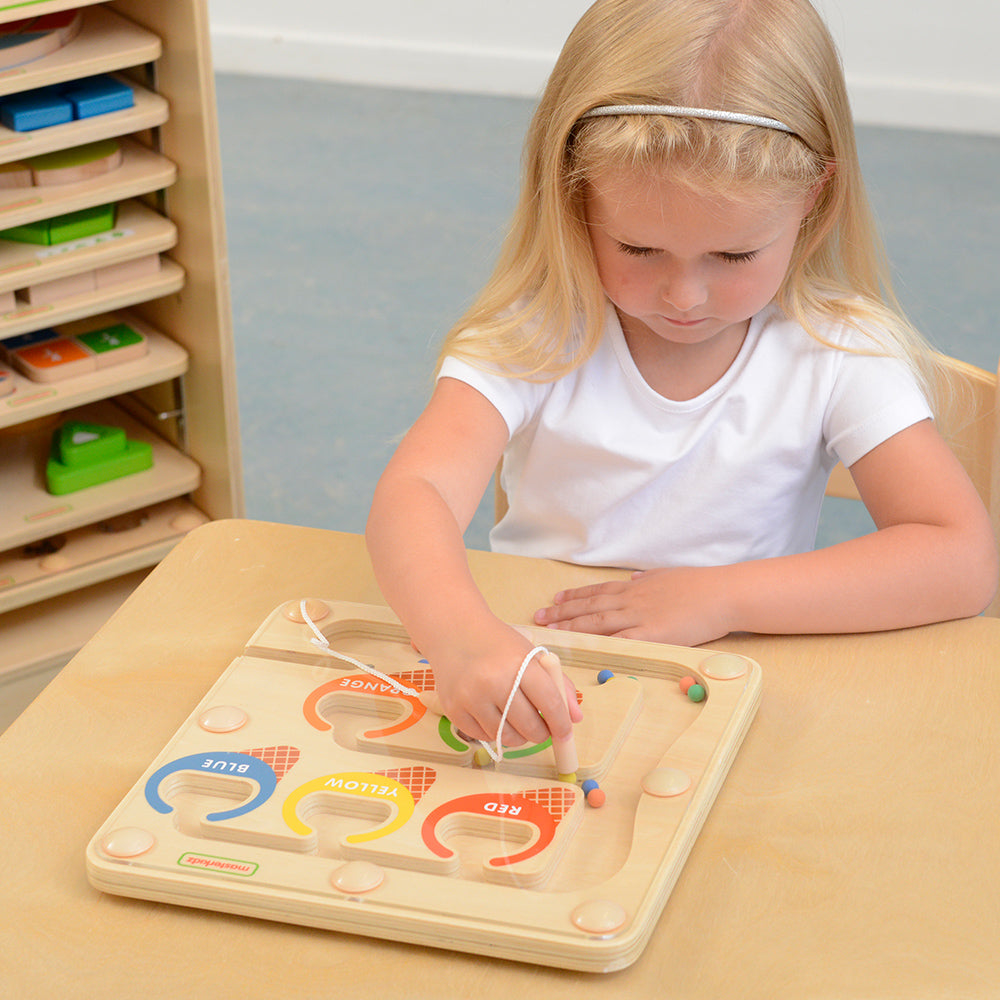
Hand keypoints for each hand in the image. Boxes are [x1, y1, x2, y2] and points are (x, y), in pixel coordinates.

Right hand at [420, 619, 581, 748]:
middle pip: (530, 727)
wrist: (454, 631)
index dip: (561, 723)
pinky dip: (495, 733)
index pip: (549, 704)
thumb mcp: (532, 655)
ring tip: (518, 722)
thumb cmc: (498, 644)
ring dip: (519, 736)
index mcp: (519, 663)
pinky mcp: (453, 710)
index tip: (564, 732)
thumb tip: (575, 718)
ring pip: (507, 737)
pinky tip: (495, 716)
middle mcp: (493, 681)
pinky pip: (484, 737)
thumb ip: (558, 686)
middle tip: (541, 728)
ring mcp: (470, 698)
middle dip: (541, 733)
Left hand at [533, 566, 732, 646]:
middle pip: (590, 607)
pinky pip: (620, 640)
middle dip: (562, 613)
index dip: (574, 597)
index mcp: (635, 587)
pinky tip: (582, 648)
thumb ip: (648, 579)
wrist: (722, 593)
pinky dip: (599, 644)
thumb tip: (635, 578)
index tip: (555, 600)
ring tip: (551, 630)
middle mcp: (632, 600)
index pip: (597, 592)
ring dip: (572, 626)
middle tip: (538, 618)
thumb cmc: (700, 584)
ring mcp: (640, 617)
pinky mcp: (652, 634)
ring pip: (598, 622)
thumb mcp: (667, 574)